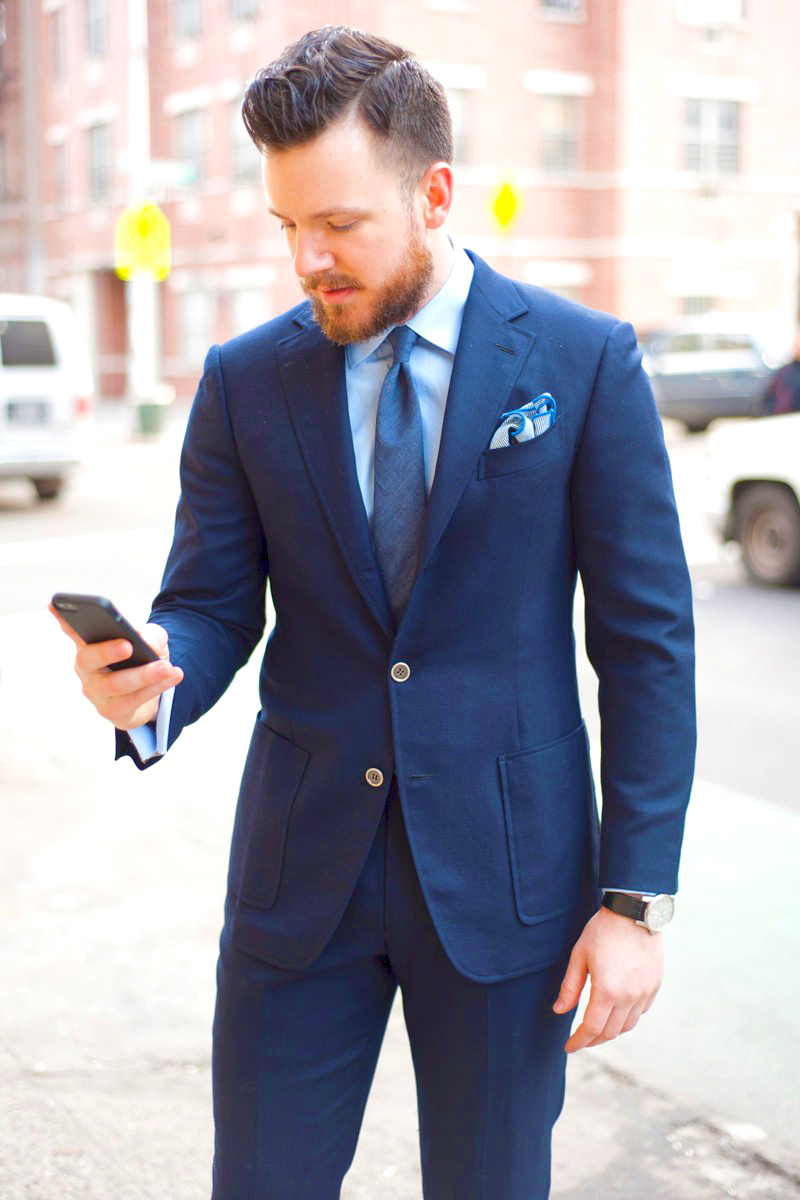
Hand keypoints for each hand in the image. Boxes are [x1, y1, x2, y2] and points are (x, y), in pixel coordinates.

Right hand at [48, 603, 182, 730]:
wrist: (153, 690)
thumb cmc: (143, 657)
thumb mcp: (152, 639)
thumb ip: (150, 635)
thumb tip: (146, 642)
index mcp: (90, 642)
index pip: (73, 629)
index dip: (63, 619)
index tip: (55, 604)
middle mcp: (86, 667)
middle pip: (89, 659)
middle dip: (108, 651)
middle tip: (128, 645)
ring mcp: (95, 691)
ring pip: (115, 684)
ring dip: (144, 675)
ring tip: (167, 667)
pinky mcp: (109, 710)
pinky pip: (130, 702)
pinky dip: (154, 688)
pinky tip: (172, 677)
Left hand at [553, 905, 663, 1052]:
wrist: (634, 911)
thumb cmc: (603, 930)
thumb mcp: (579, 955)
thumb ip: (570, 987)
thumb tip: (559, 1010)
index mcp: (607, 991)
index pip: (592, 1029)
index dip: (579, 1041)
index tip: (569, 1047)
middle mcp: (629, 996)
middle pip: (611, 1032)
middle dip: (593, 1039)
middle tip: (581, 1038)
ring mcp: (644, 992)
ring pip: (628, 1025)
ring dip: (611, 1031)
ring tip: (598, 1027)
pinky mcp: (655, 985)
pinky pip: (641, 1011)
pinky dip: (627, 1017)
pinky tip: (617, 1011)